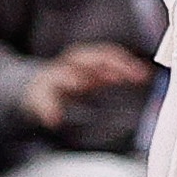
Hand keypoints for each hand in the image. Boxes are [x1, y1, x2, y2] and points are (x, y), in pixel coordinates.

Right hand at [21, 41, 153, 129]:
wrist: (32, 90)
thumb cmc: (69, 86)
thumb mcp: (92, 79)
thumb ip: (113, 78)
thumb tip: (144, 80)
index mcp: (86, 63)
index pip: (107, 56)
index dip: (125, 63)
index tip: (143, 75)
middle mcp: (70, 66)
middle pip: (85, 59)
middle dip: (100, 66)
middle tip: (117, 76)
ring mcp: (52, 78)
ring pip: (59, 74)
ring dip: (68, 77)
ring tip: (77, 83)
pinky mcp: (36, 94)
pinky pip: (40, 99)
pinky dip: (47, 108)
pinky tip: (53, 119)